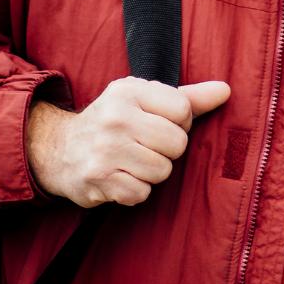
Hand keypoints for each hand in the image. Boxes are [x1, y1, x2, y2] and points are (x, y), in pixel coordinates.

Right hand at [25, 77, 230, 207]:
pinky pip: (142, 193)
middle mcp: (116, 117)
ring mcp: (105, 149)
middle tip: (145, 146)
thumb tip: (226, 90)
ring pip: (162, 170)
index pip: (184, 110)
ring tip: (132, 162)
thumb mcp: (146, 100)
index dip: (180, 123)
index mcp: (130, 90)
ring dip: (152, 172)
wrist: (58, 149)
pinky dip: (135, 191)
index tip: (160, 124)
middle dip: (167, 150)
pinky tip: (120, 177)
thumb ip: (189, 97)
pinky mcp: (97, 179)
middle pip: (177, 143)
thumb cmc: (116, 122)